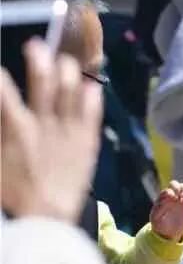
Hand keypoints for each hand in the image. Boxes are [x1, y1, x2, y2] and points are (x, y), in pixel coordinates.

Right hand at [0, 40, 102, 221]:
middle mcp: (44, 123)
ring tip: (66, 60)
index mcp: (16, 128)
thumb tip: (4, 114)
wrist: (47, 218)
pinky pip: (93, 111)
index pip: (2, 90)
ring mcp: (69, 130)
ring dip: (68, 69)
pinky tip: (91, 85)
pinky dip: (92, 95)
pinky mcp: (88, 141)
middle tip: (36, 45)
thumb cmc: (14, 193)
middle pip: (43, 79)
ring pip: (72, 88)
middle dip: (39, 56)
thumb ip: (1, 129)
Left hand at [150, 180, 182, 240]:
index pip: (166, 191)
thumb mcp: (156, 218)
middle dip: (176, 186)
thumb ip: (159, 208)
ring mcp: (179, 200)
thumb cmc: (159, 224)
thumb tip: (165, 200)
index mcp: (162, 199)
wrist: (168, 232)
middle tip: (177, 194)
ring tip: (182, 196)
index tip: (171, 197)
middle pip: (174, 184)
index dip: (169, 191)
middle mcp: (171, 198)